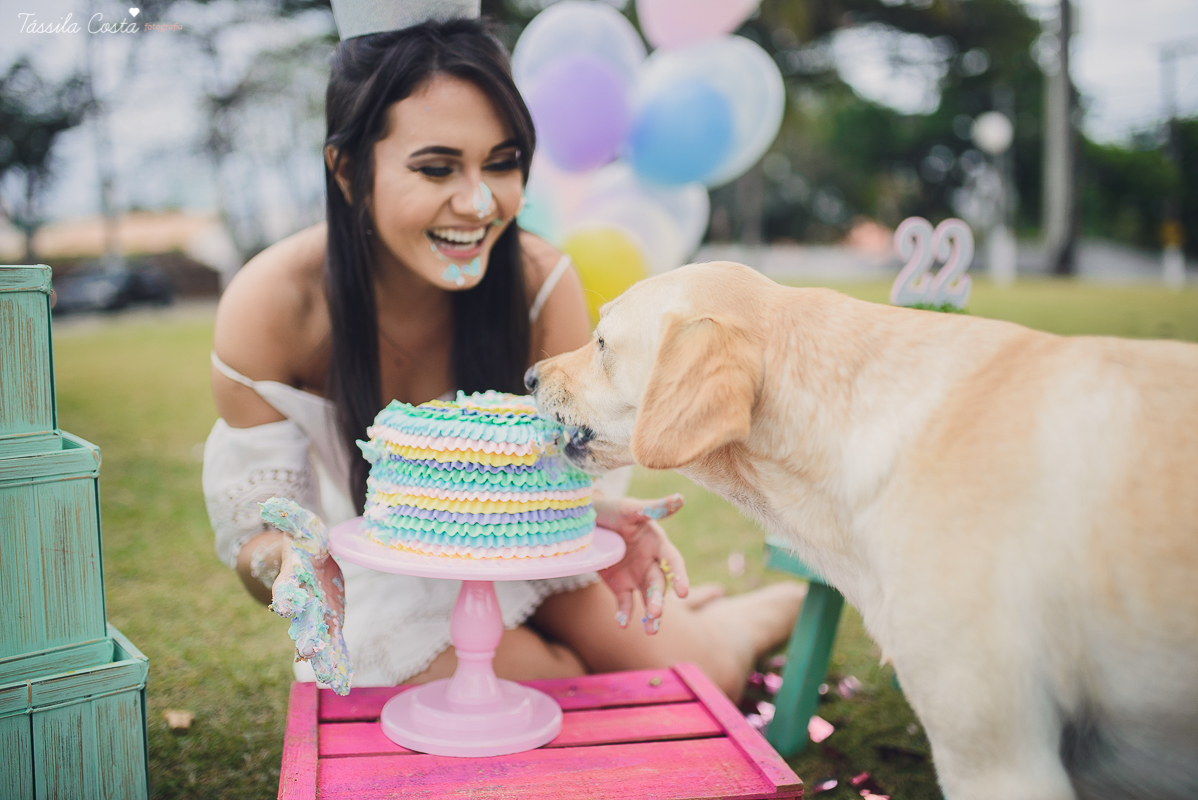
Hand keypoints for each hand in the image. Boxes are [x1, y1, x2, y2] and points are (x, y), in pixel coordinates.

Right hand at [261, 498, 353, 694]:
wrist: (307, 560)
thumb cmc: (301, 541)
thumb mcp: (298, 525)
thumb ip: (288, 514)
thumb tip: (273, 502)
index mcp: (292, 578)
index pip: (286, 587)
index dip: (285, 596)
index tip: (283, 606)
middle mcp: (302, 602)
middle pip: (302, 620)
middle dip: (306, 636)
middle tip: (308, 652)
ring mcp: (315, 615)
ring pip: (318, 640)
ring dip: (324, 658)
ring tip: (331, 679)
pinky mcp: (331, 622)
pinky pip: (336, 644)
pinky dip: (339, 661)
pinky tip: (344, 681)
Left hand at [594, 494, 688, 634]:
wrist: (585, 519)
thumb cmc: (612, 509)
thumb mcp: (630, 508)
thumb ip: (654, 507)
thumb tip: (681, 498)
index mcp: (657, 543)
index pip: (673, 561)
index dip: (680, 575)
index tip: (684, 592)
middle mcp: (650, 562)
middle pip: (659, 584)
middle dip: (659, 599)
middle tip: (656, 614)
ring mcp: (635, 575)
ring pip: (647, 598)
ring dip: (651, 615)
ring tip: (650, 631)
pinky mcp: (619, 586)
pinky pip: (625, 603)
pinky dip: (625, 614)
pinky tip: (622, 624)